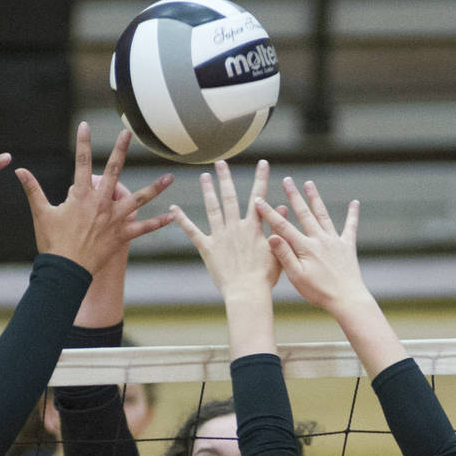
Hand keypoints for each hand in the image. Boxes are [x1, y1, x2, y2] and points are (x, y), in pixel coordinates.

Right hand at [16, 123, 174, 269]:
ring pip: (139, 199)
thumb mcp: (41, 213)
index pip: (81, 162)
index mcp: (80, 195)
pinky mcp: (123, 235)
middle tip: (127, 133)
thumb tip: (19, 170)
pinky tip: (173, 215)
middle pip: (114, 171)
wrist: (66, 270)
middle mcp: (101, 203)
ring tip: (169, 177)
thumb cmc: (52, 242)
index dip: (82, 142)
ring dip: (155, 187)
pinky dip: (159, 222)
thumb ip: (33, 189)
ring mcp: (114, 219)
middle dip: (120, 150)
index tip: (85, 125)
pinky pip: (145, 228)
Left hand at [169, 160, 279, 300]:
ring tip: (204, 176)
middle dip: (226, 178)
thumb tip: (282, 206)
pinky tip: (174, 208)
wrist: (247, 293)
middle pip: (230, 197)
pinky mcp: (207, 248)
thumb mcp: (277, 251)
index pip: (258, 197)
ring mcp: (220, 237)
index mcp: (254, 228)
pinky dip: (182, 219)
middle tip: (221, 162)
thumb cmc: (264, 277)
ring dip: (208, 191)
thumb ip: (277, 227)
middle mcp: (235, 227)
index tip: (262, 163)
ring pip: (213, 208)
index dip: (261, 179)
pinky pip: (193, 231)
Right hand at [256, 177, 365, 312]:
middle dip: (294, 196)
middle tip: (287, 180)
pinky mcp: (347, 246)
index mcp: (305, 247)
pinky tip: (355, 202)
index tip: (259, 200)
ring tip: (309, 183)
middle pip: (304, 213)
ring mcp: (334, 241)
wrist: (347, 299)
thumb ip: (284, 255)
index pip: (283, 227)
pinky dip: (352, 214)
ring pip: (323, 215)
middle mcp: (320, 239)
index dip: (269, 213)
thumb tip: (271, 236)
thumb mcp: (296, 276)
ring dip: (315, 198)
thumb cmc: (319, 292)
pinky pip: (350, 227)